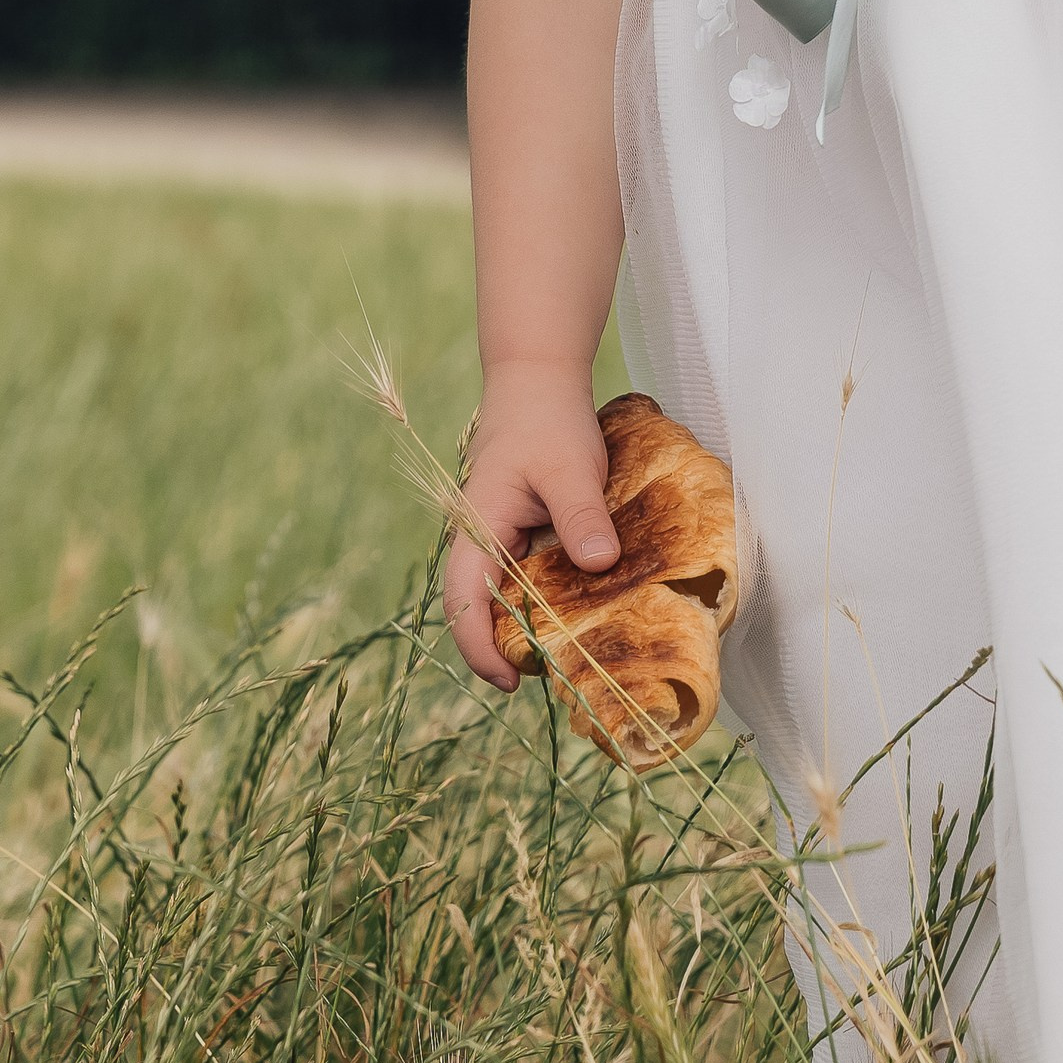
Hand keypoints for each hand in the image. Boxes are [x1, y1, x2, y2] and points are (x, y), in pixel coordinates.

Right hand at [443, 361, 618, 691]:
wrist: (539, 380)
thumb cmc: (547, 420)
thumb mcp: (569, 468)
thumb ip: (580, 516)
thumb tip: (599, 565)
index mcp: (478, 528)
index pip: (464, 601)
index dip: (479, 648)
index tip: (511, 682)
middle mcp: (483, 539)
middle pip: (483, 608)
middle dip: (509, 648)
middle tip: (553, 677)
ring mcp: (502, 536)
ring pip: (509, 594)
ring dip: (531, 624)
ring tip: (571, 653)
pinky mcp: (525, 530)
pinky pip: (531, 574)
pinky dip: (551, 596)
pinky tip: (585, 609)